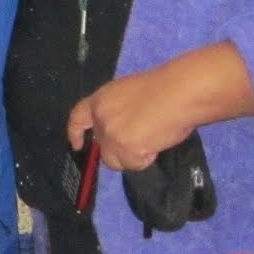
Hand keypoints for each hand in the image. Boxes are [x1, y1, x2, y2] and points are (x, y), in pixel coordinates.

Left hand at [66, 42, 253, 172]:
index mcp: (101, 99)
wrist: (178, 93)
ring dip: (132, 157)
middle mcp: (101, 118)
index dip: (75, 133)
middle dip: (119, 150)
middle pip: (102, 147)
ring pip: (115, 160)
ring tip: (151, 139)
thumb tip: (121, 130)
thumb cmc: (164, 89)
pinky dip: (147, 159)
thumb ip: (118, 111)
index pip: (78, 117)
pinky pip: (134, 164)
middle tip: (141, 141)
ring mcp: (111, 135)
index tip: (77, 145)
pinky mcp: (125, 149)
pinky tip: (156, 142)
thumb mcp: (130, 94)